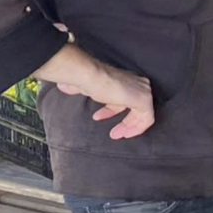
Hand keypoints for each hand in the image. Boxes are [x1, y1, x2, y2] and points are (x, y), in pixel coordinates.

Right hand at [36, 44, 155, 139]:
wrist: (91, 77)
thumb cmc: (88, 80)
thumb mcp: (84, 87)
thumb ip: (81, 88)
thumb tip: (64, 87)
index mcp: (125, 80)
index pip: (122, 98)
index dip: (112, 111)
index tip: (99, 118)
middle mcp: (138, 84)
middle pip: (134, 107)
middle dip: (123, 121)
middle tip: (112, 133)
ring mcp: (143, 91)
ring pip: (142, 114)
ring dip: (129, 126)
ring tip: (115, 135)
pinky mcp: (144, 100)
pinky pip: (148, 118)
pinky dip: (138, 128)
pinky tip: (126, 134)